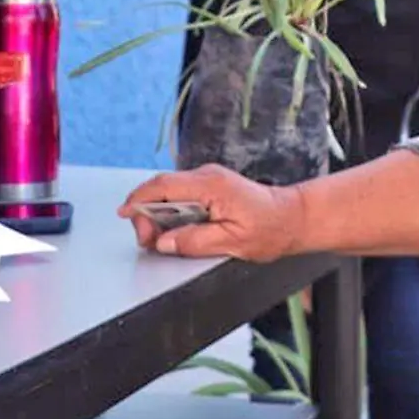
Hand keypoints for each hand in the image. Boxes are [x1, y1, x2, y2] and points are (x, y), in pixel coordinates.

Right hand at [118, 165, 306, 262]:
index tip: (125, 213)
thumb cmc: (271, 229)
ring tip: (161, 240)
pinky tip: (175, 230)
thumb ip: (195, 241)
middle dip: (147, 214)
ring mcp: (210, 180)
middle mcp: (207, 177)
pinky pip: (183, 197)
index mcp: (210, 185)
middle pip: (162, 189)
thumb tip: (165, 242)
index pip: (163, 186)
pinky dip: (172, 212)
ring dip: (159, 215)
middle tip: (149, 241)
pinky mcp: (212, 188)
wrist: (293, 218)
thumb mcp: (232, 242)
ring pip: (170, 193)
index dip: (139, 199)